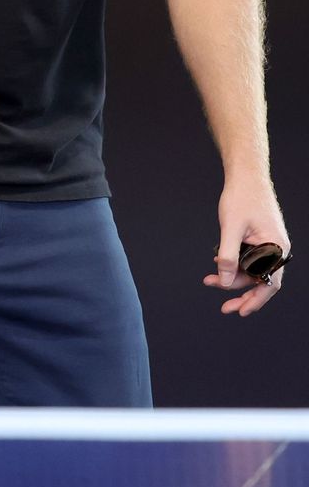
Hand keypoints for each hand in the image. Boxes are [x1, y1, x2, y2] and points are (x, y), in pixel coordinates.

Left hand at [204, 176, 289, 315]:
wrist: (245, 175)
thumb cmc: (242, 197)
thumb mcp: (231, 228)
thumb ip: (228, 256)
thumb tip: (224, 282)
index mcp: (276, 247)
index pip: (269, 284)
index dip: (255, 300)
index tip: (240, 311)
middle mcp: (276, 248)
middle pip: (260, 280)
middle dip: (239, 291)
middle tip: (223, 306)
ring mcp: (268, 243)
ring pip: (251, 269)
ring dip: (232, 276)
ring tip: (210, 279)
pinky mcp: (259, 238)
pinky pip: (248, 258)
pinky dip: (234, 263)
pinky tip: (217, 263)